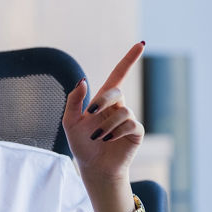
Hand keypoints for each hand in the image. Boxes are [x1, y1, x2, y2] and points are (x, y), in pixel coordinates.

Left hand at [63, 41, 145, 184]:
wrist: (93, 167)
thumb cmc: (81, 144)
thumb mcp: (70, 121)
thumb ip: (73, 100)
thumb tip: (83, 81)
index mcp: (103, 100)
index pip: (119, 74)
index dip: (129, 59)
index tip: (142, 44)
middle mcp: (118, 107)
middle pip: (116, 91)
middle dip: (103, 100)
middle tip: (91, 113)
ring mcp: (128, 119)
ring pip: (122, 111)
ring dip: (106, 124)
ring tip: (97, 137)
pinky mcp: (136, 132)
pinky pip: (130, 124)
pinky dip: (117, 131)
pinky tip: (108, 139)